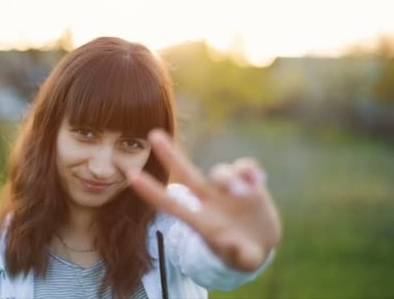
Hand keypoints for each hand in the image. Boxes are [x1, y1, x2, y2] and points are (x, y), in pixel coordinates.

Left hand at [128, 129, 281, 271]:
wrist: (261, 244)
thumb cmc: (244, 256)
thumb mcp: (242, 260)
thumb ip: (235, 252)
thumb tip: (230, 241)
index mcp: (202, 222)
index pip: (171, 204)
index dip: (152, 192)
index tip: (132, 177)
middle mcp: (210, 201)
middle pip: (187, 174)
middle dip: (170, 155)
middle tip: (153, 134)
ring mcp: (229, 191)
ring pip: (221, 172)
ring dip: (229, 178)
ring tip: (243, 194)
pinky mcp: (251, 183)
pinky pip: (246, 167)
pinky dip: (250, 171)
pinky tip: (258, 180)